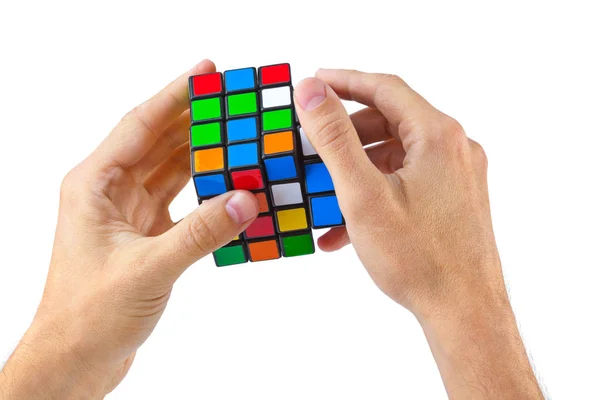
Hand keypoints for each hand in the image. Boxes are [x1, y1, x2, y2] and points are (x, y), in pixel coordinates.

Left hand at [0, 59, 258, 398]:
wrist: (75, 358)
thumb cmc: (90, 314)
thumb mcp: (148, 269)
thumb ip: (200, 232)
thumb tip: (246, 199)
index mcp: (94, 185)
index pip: (140, 125)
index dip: (174, 95)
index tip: (207, 72)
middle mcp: (110, 190)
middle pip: (159, 140)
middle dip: (196, 118)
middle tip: (234, 98)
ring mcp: (129, 211)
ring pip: (171, 168)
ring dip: (203, 151)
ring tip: (238, 131)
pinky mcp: (146, 232)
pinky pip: (180, 198)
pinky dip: (205, 188)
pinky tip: (229, 180)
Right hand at [294, 70, 543, 398]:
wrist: (463, 311)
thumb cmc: (419, 258)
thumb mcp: (363, 193)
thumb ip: (334, 138)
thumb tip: (312, 92)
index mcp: (439, 136)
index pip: (385, 88)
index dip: (345, 81)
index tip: (314, 82)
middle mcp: (455, 149)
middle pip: (390, 122)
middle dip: (346, 135)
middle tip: (312, 145)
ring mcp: (456, 176)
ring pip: (395, 155)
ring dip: (356, 170)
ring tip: (322, 194)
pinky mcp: (452, 199)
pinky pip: (406, 182)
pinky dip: (374, 192)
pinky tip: (344, 225)